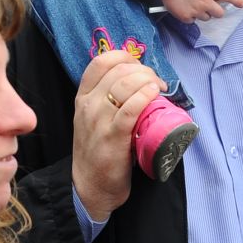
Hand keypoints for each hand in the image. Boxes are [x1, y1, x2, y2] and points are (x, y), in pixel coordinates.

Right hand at [71, 50, 161, 221]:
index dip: (123, 56)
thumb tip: (138, 82)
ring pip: (124, 85)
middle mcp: (88, 105)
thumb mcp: (93, 119)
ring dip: (147, 80)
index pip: (99, 62)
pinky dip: (144, 96)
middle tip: (156, 80)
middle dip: (142, 69)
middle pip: (117, 71)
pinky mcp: (112, 137)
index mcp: (83, 97)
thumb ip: (107, 100)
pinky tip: (154, 94)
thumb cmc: (97, 151)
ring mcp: (99, 120)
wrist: (90, 186)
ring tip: (159, 87)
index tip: (139, 65)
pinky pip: (130, 109)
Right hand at [136, 0, 242, 21]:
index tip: (242, 4)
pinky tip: (184, 6)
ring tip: (192, 2)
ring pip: (206, 18)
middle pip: (220, 13)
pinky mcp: (185, 17)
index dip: (237, 1)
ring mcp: (195, 10)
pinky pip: (193, 20)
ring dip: (202, 12)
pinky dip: (190, 16)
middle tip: (209, 4)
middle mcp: (205, 1)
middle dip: (216, 10)